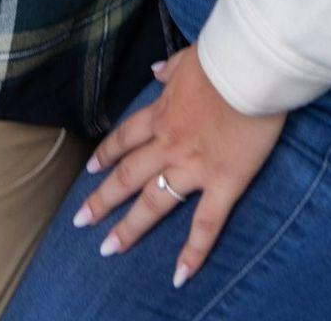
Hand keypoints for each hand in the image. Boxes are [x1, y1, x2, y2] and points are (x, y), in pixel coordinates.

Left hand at [72, 45, 284, 287]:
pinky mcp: (222, 182)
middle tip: (81, 222)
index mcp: (163, 112)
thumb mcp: (189, 56)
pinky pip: (206, 223)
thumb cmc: (223, 55)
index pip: (126, 138)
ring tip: (108, 249)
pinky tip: (180, 276)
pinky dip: (193, 252)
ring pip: (153, 202)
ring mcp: (193, 166)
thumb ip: (170, 69)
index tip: (91, 170)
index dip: (107, 154)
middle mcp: (169, 143)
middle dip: (102, 200)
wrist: (249, 67)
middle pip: (128, 176)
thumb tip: (155, 71)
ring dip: (129, 228)